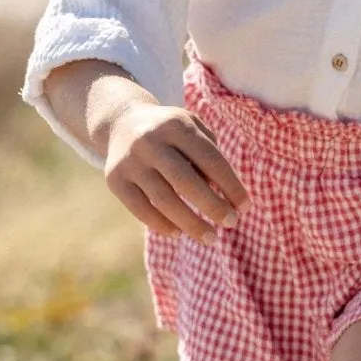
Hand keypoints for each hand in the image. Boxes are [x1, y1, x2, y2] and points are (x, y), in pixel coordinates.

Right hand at [103, 102, 249, 240]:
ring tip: (210, 237)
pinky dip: (162, 225)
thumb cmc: (171, 132)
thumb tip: (227, 197)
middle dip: (213, 206)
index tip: (245, 207)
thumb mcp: (192, 129)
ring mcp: (130, 161)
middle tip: (231, 223)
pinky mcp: (115, 180)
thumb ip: (210, 156)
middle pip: (186, 182)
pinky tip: (179, 233)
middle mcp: (150, 141)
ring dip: (190, 223)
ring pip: (163, 200)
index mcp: (176, 125)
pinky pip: (141, 209)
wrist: (122, 123)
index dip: (231, 186)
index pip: (210, 160)